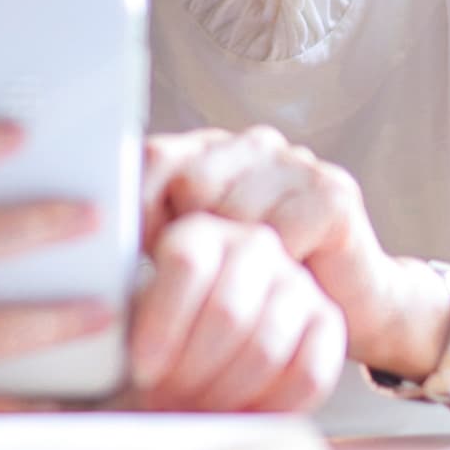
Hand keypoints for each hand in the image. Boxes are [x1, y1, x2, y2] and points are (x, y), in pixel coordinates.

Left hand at [126, 213, 345, 411]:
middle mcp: (253, 245)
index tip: (142, 370)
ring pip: (265, 346)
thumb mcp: (133, 310)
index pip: (187, 264)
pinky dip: (269, 406)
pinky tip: (239, 415)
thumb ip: (121, 309)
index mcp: (200, 230)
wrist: (216, 348)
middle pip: (227, 310)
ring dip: (224, 393)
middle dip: (191, 369)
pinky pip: (308, 373)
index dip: (162, 325)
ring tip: (195, 409)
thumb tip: (99, 319)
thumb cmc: (164, 332)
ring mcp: (296, 281)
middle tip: (168, 398)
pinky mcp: (328, 321)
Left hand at [143, 126, 418, 375]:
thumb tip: (95, 239)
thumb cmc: (261, 285)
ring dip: (235, 262)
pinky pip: (279, 234)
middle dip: (190, 239)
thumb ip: (153, 235)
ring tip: (247, 284)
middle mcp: (252, 144)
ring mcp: (295, 163)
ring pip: (234, 210)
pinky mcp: (332, 193)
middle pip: (191, 183)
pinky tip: (286, 278)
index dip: (137, 206)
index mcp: (209, 150)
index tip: (138, 255)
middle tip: (203, 281)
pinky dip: (276, 269)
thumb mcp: (197, 257)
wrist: (354, 305)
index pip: (152, 157)